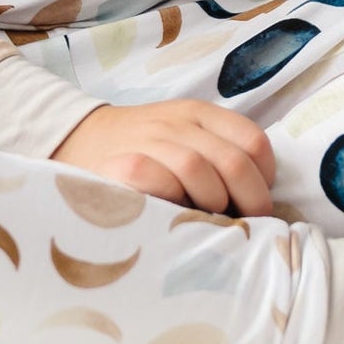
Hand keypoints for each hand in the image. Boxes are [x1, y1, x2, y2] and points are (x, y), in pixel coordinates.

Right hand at [52, 100, 275, 216]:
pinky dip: (173, 201)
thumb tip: (260, 201)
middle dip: (248, 202)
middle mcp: (178, 123)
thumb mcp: (184, 137)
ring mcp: (149, 141)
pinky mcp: (122, 163)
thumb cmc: (143, 150)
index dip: (265, 179)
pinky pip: (159, 180)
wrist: (78, 141)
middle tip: (244, 228)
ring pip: (198, 170)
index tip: (258, 206)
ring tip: (207, 224)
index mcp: (201, 114)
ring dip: (210, 204)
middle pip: (233, 162)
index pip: (253, 141)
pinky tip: (174, 217)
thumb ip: (218, 155)